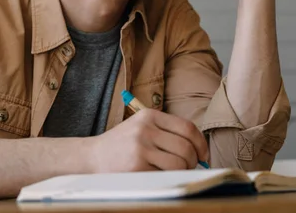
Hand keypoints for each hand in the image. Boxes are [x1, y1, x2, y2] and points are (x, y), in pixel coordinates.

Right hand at [87, 108, 208, 172]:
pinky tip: (160, 176)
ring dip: (183, 171)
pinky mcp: (137, 167)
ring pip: (180, 163)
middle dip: (193, 161)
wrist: (92, 157)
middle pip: (186, 147)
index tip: (203, 155)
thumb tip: (200, 150)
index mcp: (149, 116)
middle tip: (188, 167)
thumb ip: (167, 132)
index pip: (188, 128)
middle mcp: (145, 129)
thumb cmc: (122, 145)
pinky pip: (166, 175)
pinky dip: (169, 178)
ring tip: (174, 173)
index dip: (201, 144)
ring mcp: (140, 148)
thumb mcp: (141, 128)